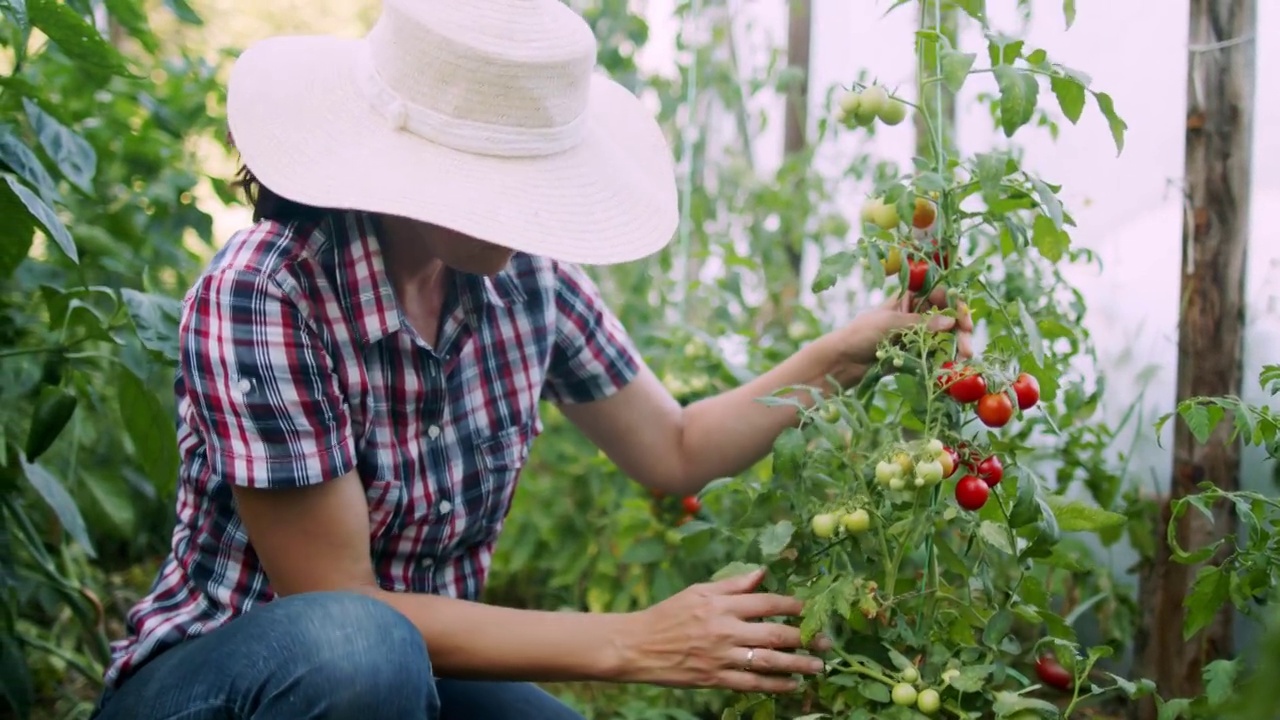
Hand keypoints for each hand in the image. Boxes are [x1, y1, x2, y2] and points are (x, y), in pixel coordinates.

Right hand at [615, 567, 829, 692]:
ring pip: (768, 662)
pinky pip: (752, 683)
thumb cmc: (668, 614)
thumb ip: (732, 585)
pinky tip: (792, 685)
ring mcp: (720, 657)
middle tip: (826, 641)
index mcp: (721, 605)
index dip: (794, 606)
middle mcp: (724, 630)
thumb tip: (763, 573)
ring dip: (798, 665)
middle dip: (805, 638)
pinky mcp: (715, 679)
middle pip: (775, 634)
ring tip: (819, 667)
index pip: (767, 603)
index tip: (812, 609)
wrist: (637, 646)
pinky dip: (775, 685)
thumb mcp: (698, 592)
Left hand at [822, 285, 973, 385]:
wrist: (841, 362)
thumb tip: (950, 322)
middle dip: (960, 330)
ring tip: (963, 360)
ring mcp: (916, 335)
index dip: (954, 304)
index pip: (939, 295)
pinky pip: (935, 354)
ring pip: (944, 337)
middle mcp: (915, 314)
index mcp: (907, 298)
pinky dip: (945, 359)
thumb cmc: (860, 335)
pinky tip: (952, 368)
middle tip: (968, 348)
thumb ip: (920, 323)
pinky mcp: (914, 354)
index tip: (964, 319)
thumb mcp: (890, 324)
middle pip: (946, 317)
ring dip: (956, 346)